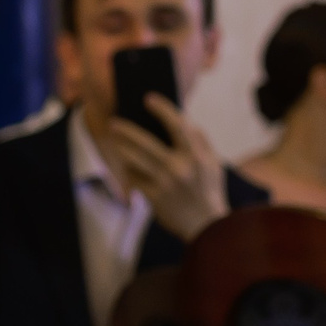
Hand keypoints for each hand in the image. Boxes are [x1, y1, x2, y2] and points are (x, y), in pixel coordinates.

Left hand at [98, 94, 229, 240]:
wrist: (206, 226)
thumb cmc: (208, 190)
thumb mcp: (212, 163)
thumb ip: (199, 140)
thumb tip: (181, 118)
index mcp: (196, 156)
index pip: (177, 125)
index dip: (162, 108)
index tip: (148, 98)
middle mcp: (179, 168)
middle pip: (144, 141)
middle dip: (125, 130)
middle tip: (114, 122)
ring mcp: (163, 183)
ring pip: (132, 159)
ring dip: (121, 148)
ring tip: (116, 141)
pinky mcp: (152, 197)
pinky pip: (133, 177)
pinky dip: (129, 169)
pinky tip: (126, 165)